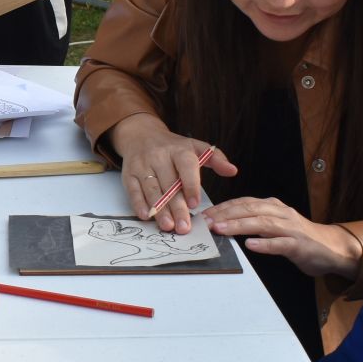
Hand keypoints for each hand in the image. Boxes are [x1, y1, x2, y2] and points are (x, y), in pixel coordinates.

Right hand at [109, 114, 238, 233]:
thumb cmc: (173, 147)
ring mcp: (142, 165)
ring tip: (168, 226)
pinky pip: (133, 190)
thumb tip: (233, 171)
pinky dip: (139, 204)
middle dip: (176, 207)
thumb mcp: (195, 146)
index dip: (191, 185)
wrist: (141, 134)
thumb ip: (216, 158)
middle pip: (169, 185)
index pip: (186, 167)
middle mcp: (159, 156)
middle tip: (184, 227)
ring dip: (159, 210)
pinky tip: (146, 216)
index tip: (195, 204)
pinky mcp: (128, 173)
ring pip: (152, 190)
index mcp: (179, 150)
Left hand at [204, 196, 361, 277]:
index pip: (244, 202)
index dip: (223, 207)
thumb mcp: (274, 224)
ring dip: (239, 226)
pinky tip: (251, 245)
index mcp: (273, 207)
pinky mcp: (299, 245)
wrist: (331, 247)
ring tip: (221, 230)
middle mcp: (281, 213)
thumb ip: (254, 222)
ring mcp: (291, 228)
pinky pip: (280, 244)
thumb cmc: (299, 237)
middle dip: (226, 214)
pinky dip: (265, 244)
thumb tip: (224, 224)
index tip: (205, 214)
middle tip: (207, 221)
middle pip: (250, 209)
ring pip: (262, 223)